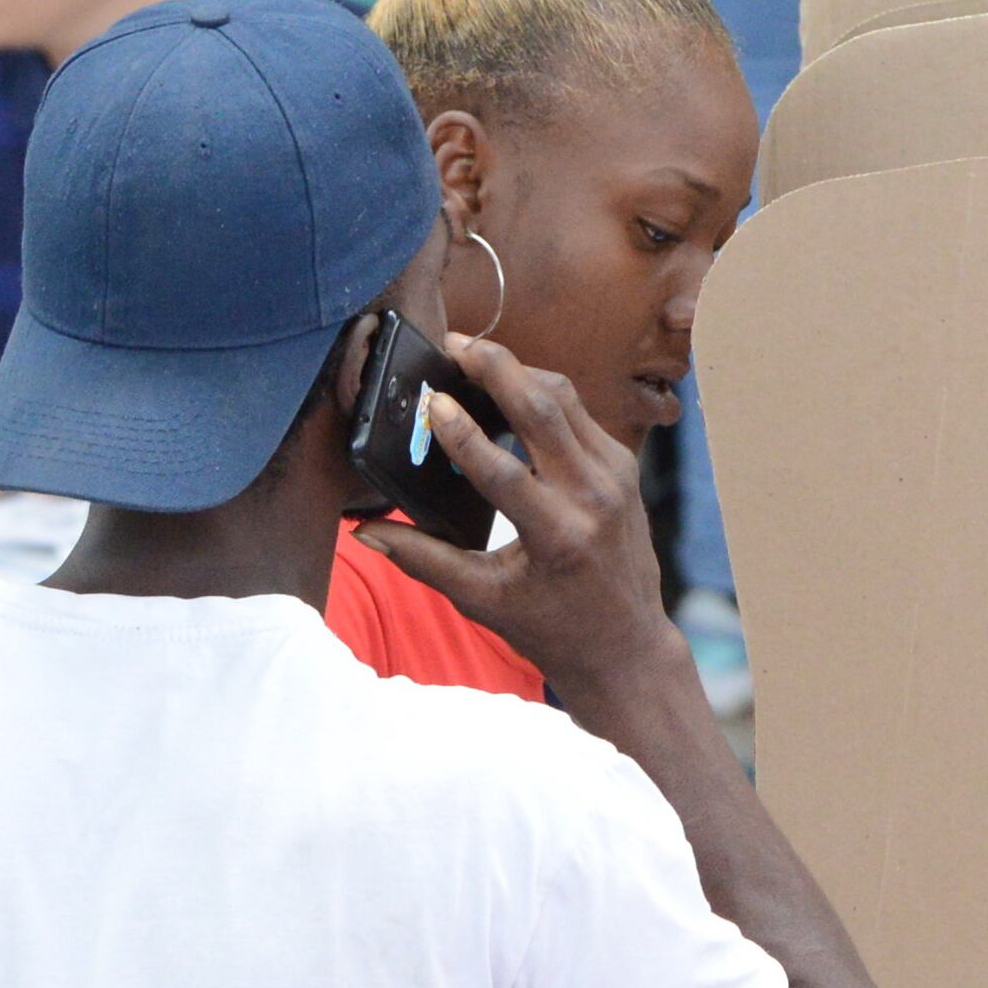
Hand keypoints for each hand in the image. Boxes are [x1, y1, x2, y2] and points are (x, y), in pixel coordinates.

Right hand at [357, 331, 691, 701]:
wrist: (624, 643)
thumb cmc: (550, 626)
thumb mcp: (481, 599)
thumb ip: (421, 559)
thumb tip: (364, 531)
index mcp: (557, 536)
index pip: (502, 471)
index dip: (462, 433)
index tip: (432, 401)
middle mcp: (593, 497)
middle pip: (544, 408)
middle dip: (496, 366)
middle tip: (453, 344)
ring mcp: (615, 476)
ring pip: (565, 398)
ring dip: (519, 371)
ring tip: (472, 358)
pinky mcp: (623, 465)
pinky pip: (579, 412)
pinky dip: (542, 393)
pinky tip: (508, 388)